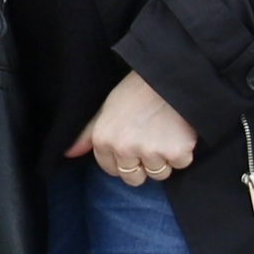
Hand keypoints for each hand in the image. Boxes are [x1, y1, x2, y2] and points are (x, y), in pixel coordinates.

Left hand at [67, 71, 198, 186]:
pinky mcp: (176, 151)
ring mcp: (150, 152)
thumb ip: (88, 134)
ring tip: (165, 132)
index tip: (134, 145)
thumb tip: (69, 154)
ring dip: (165, 158)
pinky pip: (181, 163)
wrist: (168, 75)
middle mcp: (124, 149)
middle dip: (144, 165)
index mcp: (103, 140)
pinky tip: (179, 130)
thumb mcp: (106, 108)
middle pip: (135, 178)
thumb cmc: (137, 91)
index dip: (125, 161)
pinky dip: (183, 150)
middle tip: (152, 140)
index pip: (113, 170)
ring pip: (159, 174)